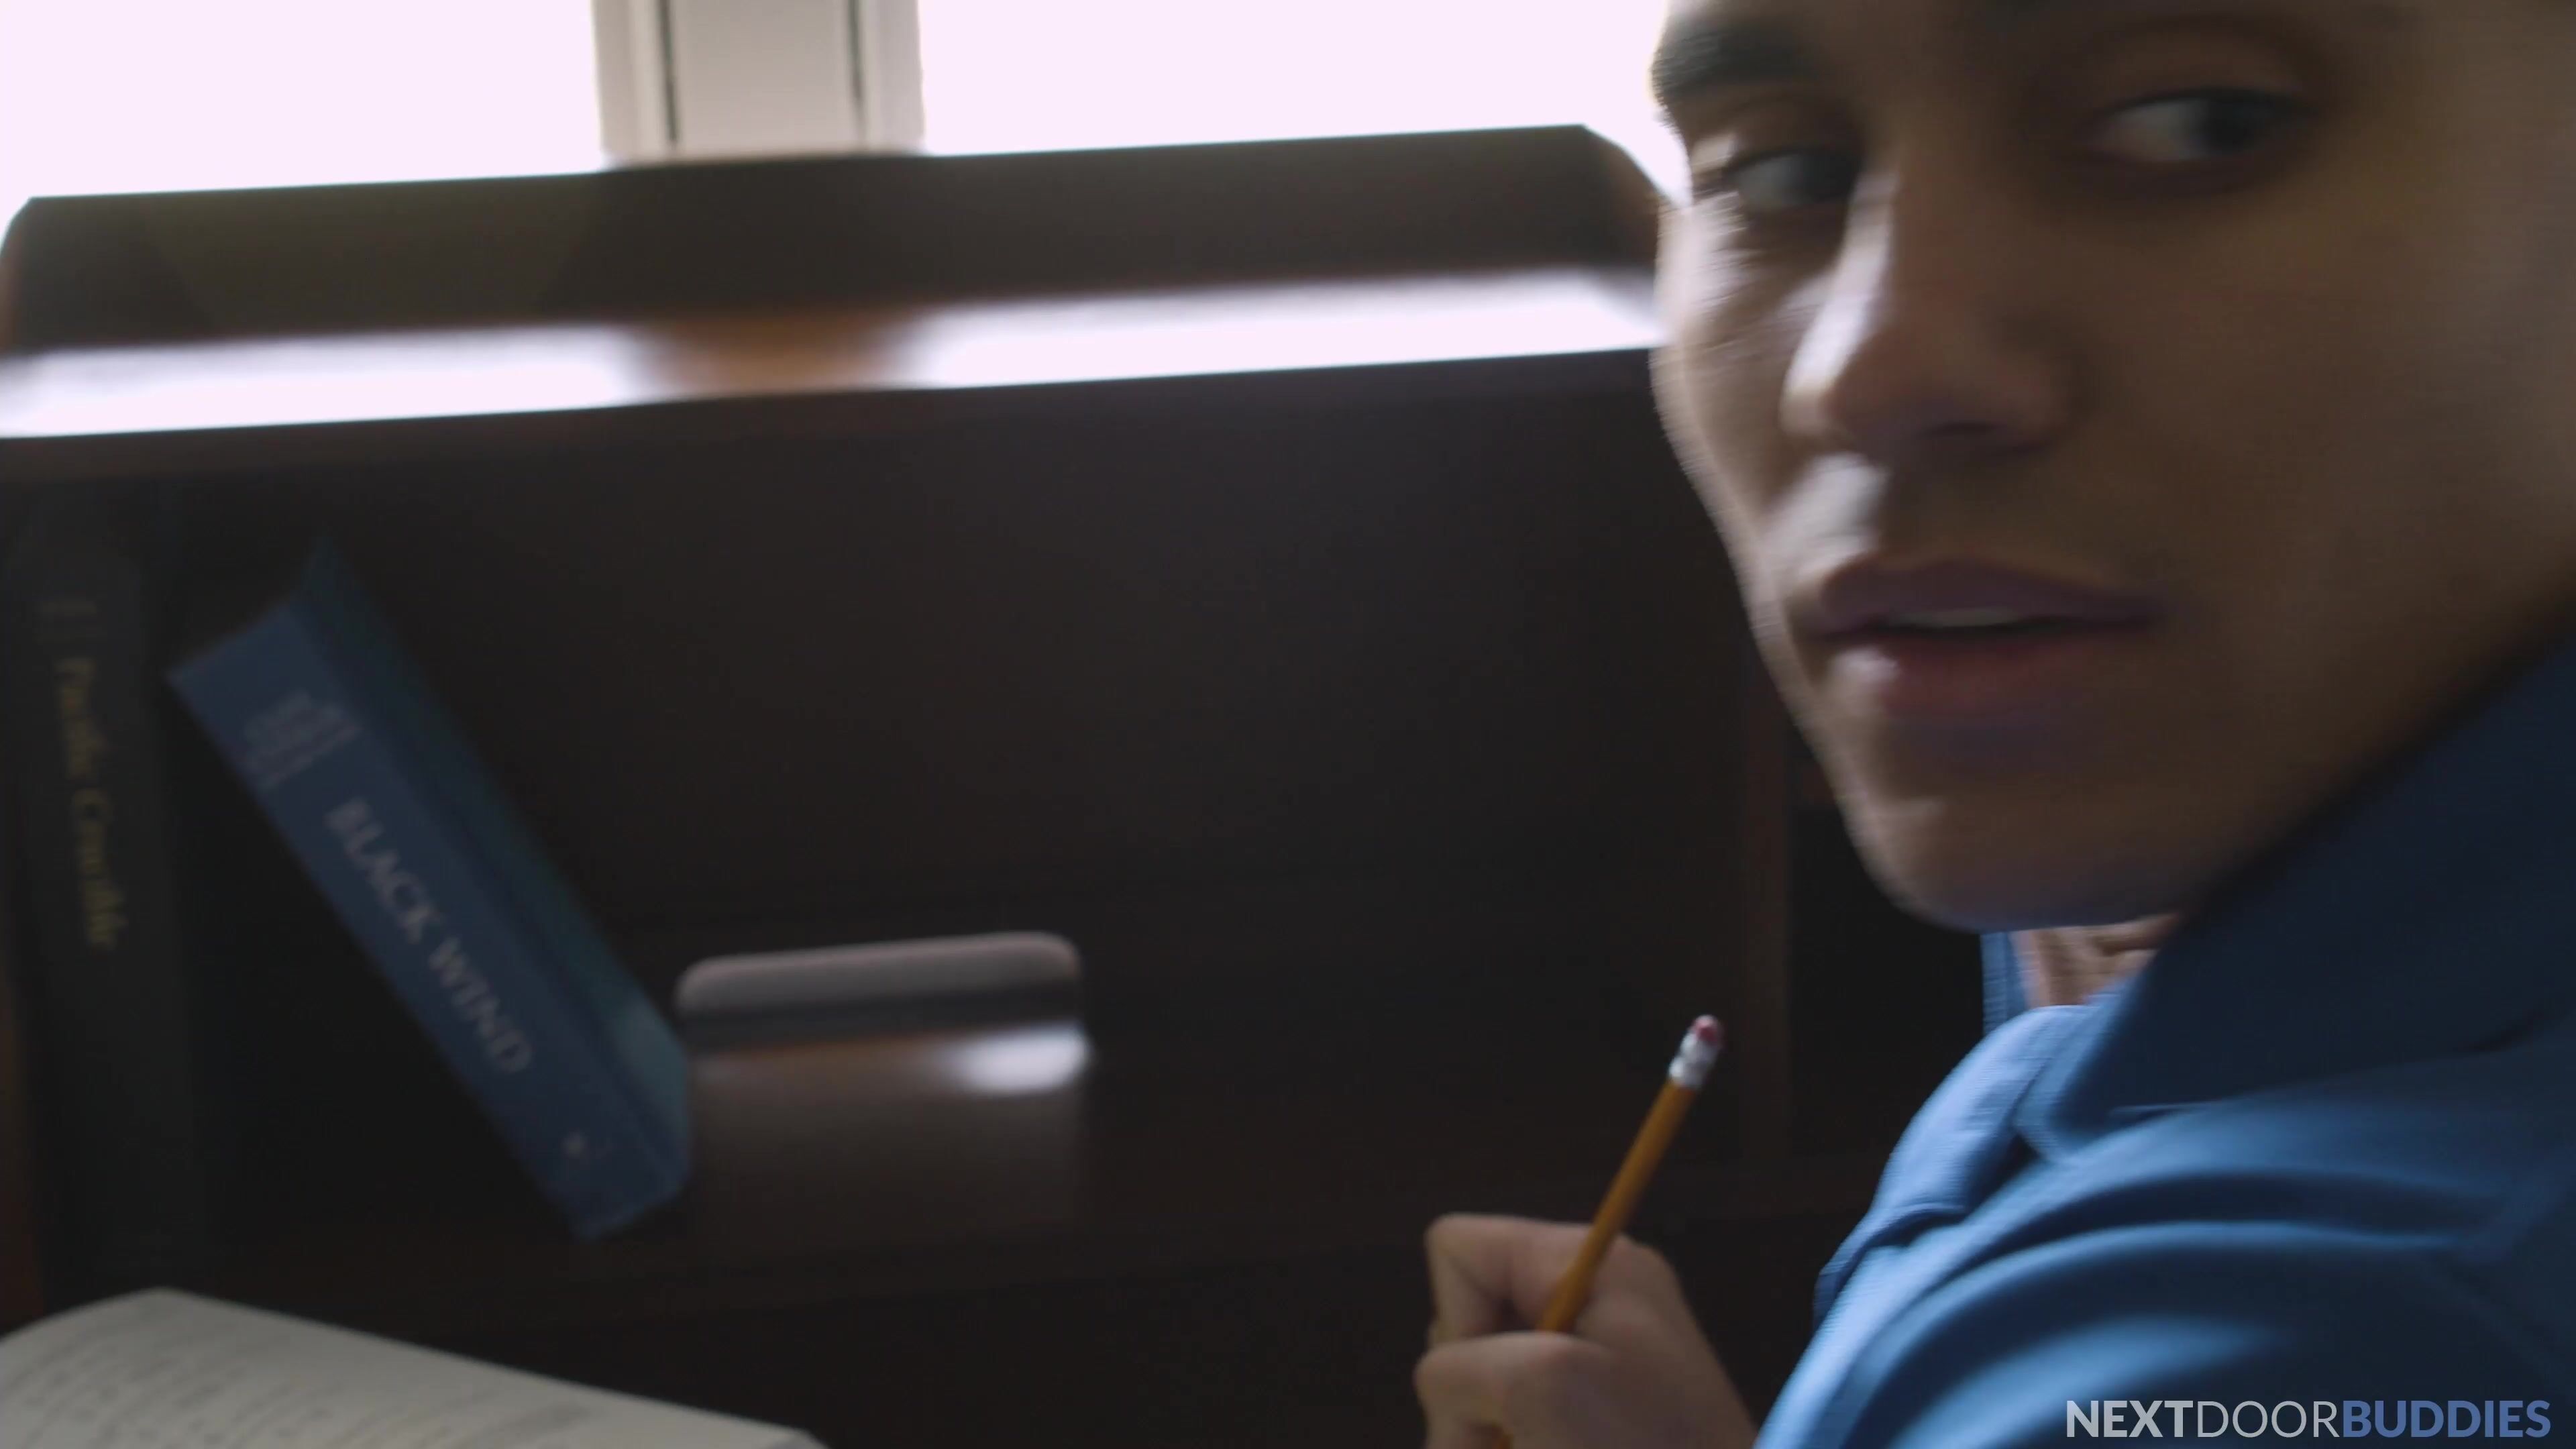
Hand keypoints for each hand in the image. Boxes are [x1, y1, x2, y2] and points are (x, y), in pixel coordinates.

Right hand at [1415, 1214, 1757, 1448]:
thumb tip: (1448, 1395)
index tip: (1505, 1380)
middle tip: (1523, 1440)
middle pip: (1463, 1329)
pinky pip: (1509, 1429)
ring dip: (1487, 1440)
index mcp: (1588, 1265)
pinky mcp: (1586, 1423)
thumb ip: (1461, 1366)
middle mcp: (1586, 1304)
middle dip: (1471, 1399)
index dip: (1457, 1317)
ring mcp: (1588, 1368)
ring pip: (1478, 1394)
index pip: (1458, 1249)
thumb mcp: (1543, 1386)